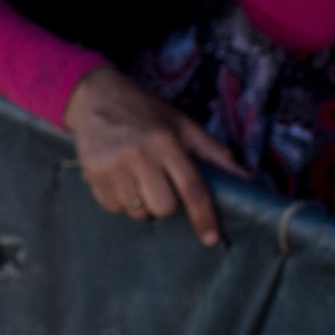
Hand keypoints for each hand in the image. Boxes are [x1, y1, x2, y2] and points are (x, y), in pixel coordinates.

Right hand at [61, 64, 242, 245]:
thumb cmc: (145, 111)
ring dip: (142, 202)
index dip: (203, 216)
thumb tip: (243, 177)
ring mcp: (111, 166)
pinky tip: (119, 178)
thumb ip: (212, 151)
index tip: (210, 238)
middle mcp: (138, 154)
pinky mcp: (91, 175)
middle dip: (166, 202)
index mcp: (165, 142)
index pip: (190, 187)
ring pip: (137, 211)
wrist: (96, 97)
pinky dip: (120, 200)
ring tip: (136, 177)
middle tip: (159, 183)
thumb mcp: (181, 124)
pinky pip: (114, 208)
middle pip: (163, 207)